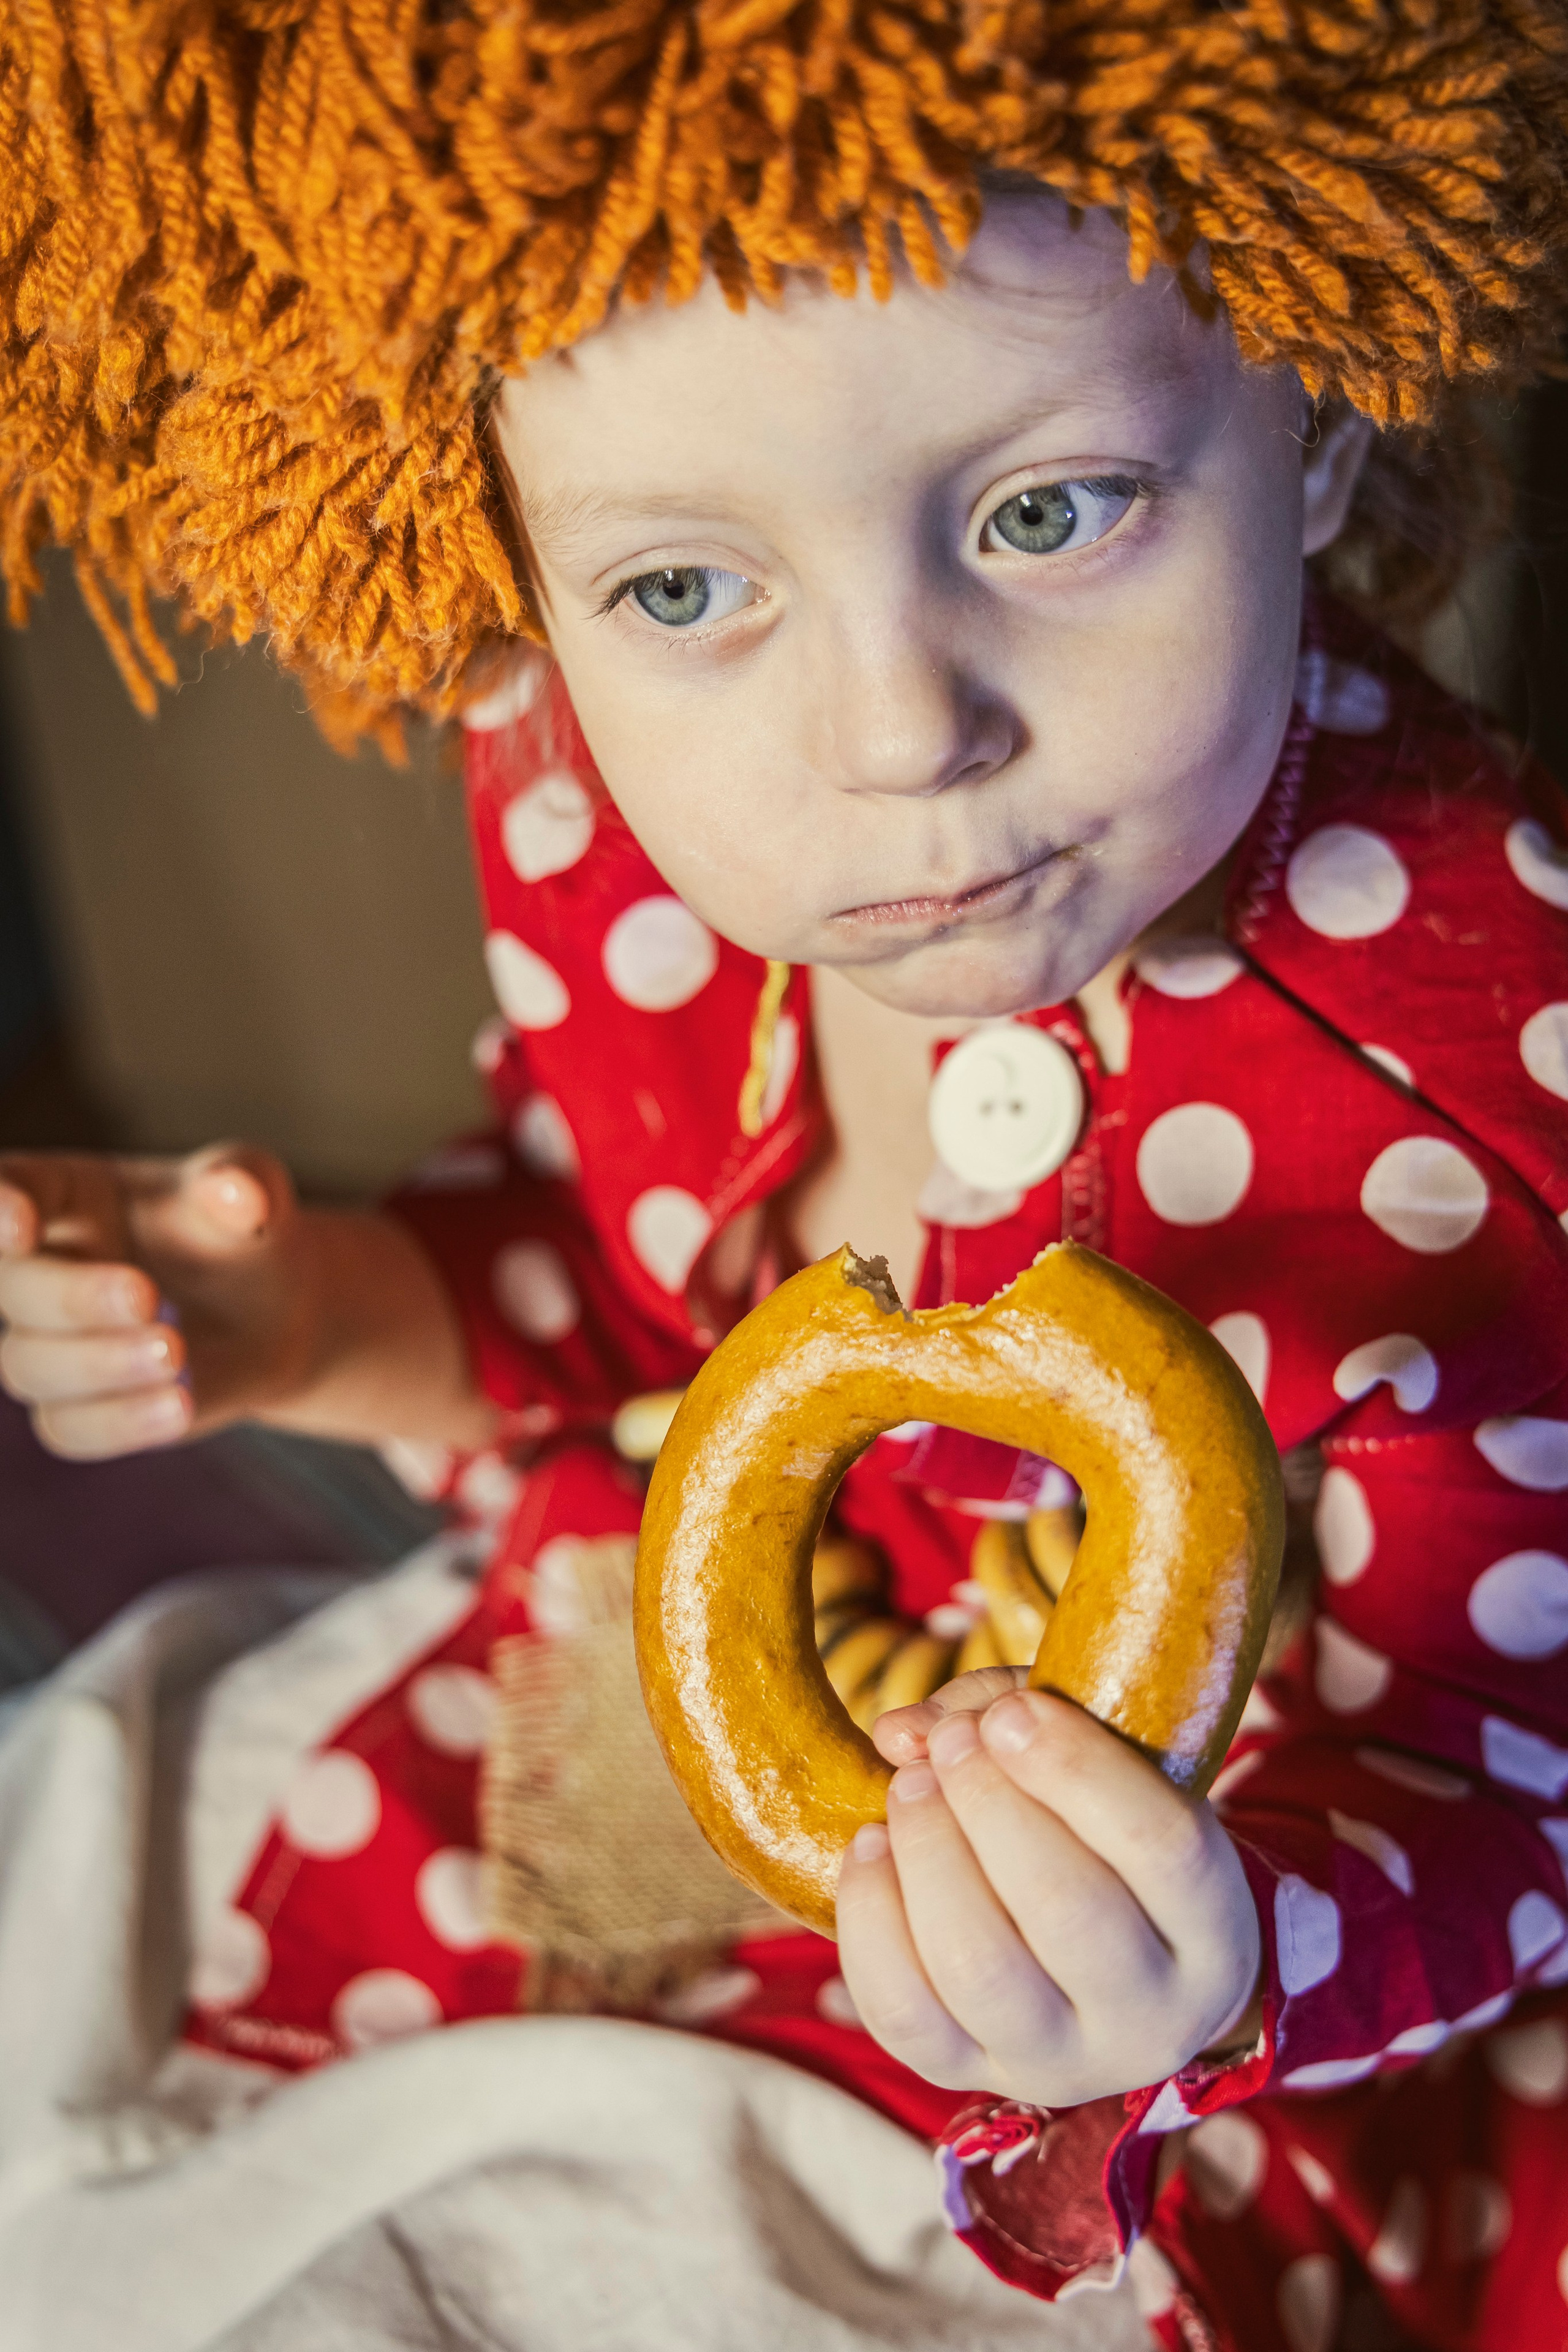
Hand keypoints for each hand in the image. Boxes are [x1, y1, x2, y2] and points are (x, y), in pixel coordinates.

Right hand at [0, 1146, 318, 1457]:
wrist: (279, 1313)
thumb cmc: (247, 1232)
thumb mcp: (257, 1191)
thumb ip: (242, 1180)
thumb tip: (237, 1191)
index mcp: (68, 1194)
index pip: (11, 1186)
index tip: (20, 1226)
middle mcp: (45, 1267)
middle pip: (17, 1288)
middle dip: (74, 1298)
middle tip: (149, 1299)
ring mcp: (55, 1343)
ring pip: (30, 1366)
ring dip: (99, 1365)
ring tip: (177, 1355)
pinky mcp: (81, 1407)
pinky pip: (69, 1427)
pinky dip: (119, 1422)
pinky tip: (178, 1407)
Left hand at [835, 1669, 1261, 2107]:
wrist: (1113, 1974)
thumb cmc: (1105, 1839)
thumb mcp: (1102, 1766)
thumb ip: (1013, 1714)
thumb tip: (907, 1731)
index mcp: (1215, 1930)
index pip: (1162, 1846)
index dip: (1076, 1767)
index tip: (1012, 1713)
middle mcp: (1151, 2017)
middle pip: (1066, 1907)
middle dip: (990, 1803)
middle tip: (953, 1743)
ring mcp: (1060, 2062)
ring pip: (978, 1966)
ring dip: (929, 1854)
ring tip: (909, 1785)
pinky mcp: (970, 2076)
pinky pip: (903, 2013)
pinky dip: (871, 1918)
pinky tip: (870, 1846)